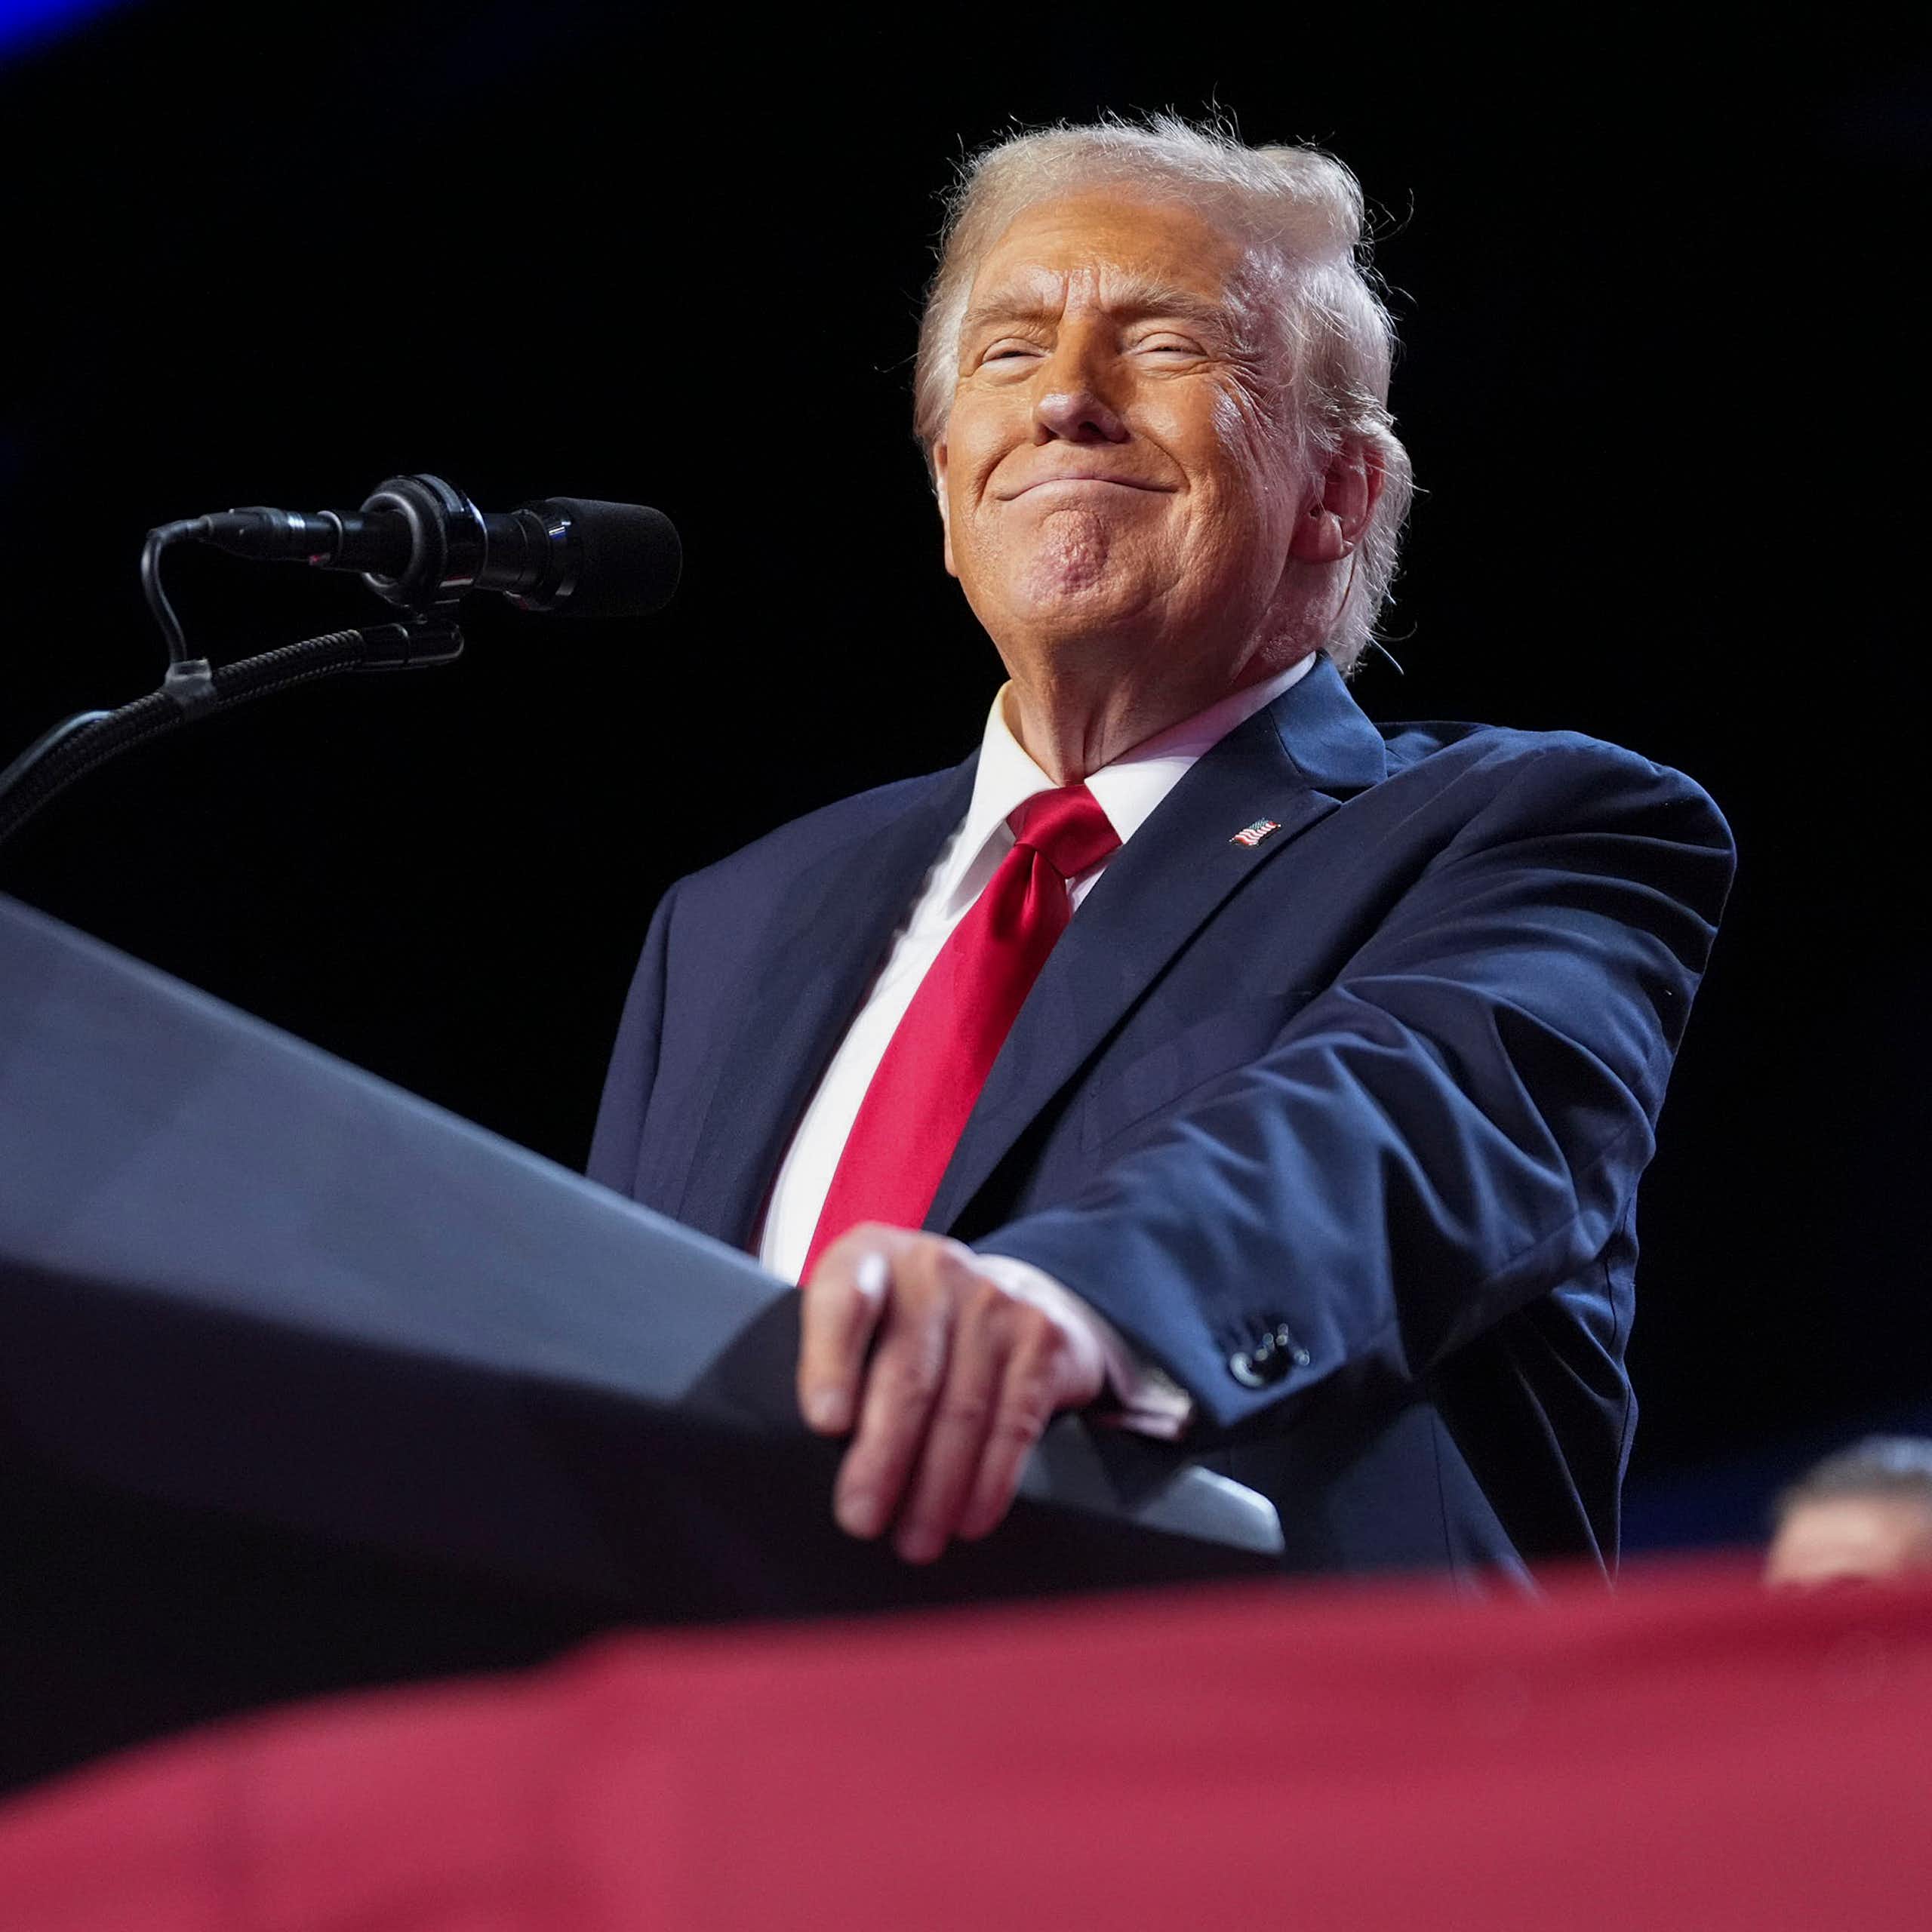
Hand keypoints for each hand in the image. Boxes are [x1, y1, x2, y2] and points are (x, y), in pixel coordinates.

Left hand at [798, 1225, 1106, 1562]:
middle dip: (882, 1457)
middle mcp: (933, 1268)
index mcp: (869, 1258)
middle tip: (860, 1519)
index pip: (843, 1300)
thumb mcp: (866, 1315)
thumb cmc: (912, 1325)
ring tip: (913, 1540)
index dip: (832, 1361)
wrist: (1022, 1294)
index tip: (826, 1424)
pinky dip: (990, 1480)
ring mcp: (994, 1300)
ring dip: (935, 1489)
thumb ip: (832, 1360)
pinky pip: (1013, 1421)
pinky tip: (970, 1519)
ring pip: (961, 1409)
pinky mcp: (1042, 1338)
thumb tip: (803, 1456)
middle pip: (906, 1374)